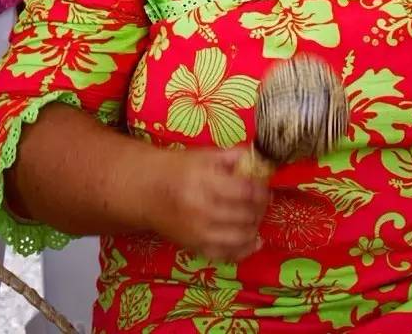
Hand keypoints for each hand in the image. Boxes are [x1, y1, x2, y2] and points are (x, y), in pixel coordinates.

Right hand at [138, 146, 270, 261]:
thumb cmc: (177, 170)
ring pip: (241, 236)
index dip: (261, 190)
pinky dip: (244, 250)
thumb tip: (258, 159)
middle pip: (246, 214)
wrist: (146, 191)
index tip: (265, 186)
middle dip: (260, 208)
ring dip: (255, 227)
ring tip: (256, 216)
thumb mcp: (204, 155)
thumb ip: (232, 156)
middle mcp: (203, 210)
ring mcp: (199, 232)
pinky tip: (254, 241)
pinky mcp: (195, 247)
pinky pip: (226, 255)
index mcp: (205, 183)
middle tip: (264, 201)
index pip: (246, 191)